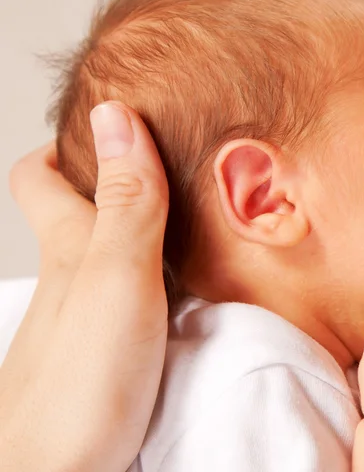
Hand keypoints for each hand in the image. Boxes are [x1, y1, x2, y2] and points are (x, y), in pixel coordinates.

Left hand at [0, 102, 168, 471]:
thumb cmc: (80, 382)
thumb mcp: (115, 277)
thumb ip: (126, 202)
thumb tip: (114, 114)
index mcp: (69, 247)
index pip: (41, 177)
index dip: (66, 144)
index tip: (110, 123)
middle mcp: (72, 276)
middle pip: (78, 209)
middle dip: (111, 176)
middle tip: (163, 159)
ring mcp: (88, 314)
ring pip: (107, 250)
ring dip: (141, 224)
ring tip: (189, 210)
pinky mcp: (109, 349)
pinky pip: (131, 290)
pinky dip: (156, 270)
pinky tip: (186, 277)